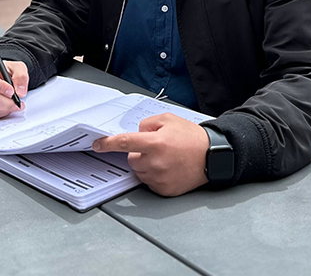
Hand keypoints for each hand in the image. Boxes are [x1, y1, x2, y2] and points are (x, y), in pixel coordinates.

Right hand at [0, 61, 28, 118]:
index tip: (12, 92)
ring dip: (5, 109)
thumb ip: (20, 77)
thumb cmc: (6, 72)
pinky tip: (6, 108)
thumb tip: (20, 91)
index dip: (0, 88)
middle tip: (18, 103)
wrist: (1, 76)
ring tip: (14, 104)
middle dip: (7, 103)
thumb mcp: (17, 68)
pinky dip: (0, 113)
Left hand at [92, 113, 209, 196]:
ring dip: (146, 164)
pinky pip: (149, 182)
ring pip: (139, 171)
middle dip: (139, 153)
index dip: (108, 144)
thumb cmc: (192, 138)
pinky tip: (168, 169)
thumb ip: (147, 124)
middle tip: (156, 149)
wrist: (213, 156)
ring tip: (165, 159)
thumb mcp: (169, 120)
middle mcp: (156, 162)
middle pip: (131, 159)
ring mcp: (160, 178)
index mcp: (155, 143)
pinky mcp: (164, 190)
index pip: (124, 143)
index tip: (97, 145)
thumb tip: (135, 133)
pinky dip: (154, 175)